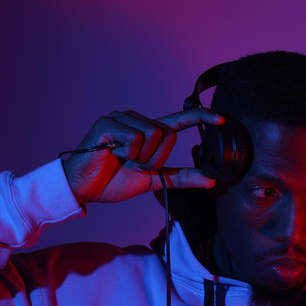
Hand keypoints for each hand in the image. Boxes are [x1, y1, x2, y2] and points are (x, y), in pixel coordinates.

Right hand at [62, 109, 223, 203]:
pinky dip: (127, 154)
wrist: (85, 188)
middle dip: (156, 158)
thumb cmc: (115, 180)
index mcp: (150, 132)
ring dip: (142, 157)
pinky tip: (111, 155)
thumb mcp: (154, 180)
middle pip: (168, 134)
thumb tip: (211, 180)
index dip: (201, 117)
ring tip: (122, 160)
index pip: (180, 120)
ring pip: (154, 135)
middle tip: (134, 165)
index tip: (221, 118)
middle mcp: (138, 120)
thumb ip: (181, 178)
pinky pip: (135, 138)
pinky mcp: (108, 123)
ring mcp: (122, 119)